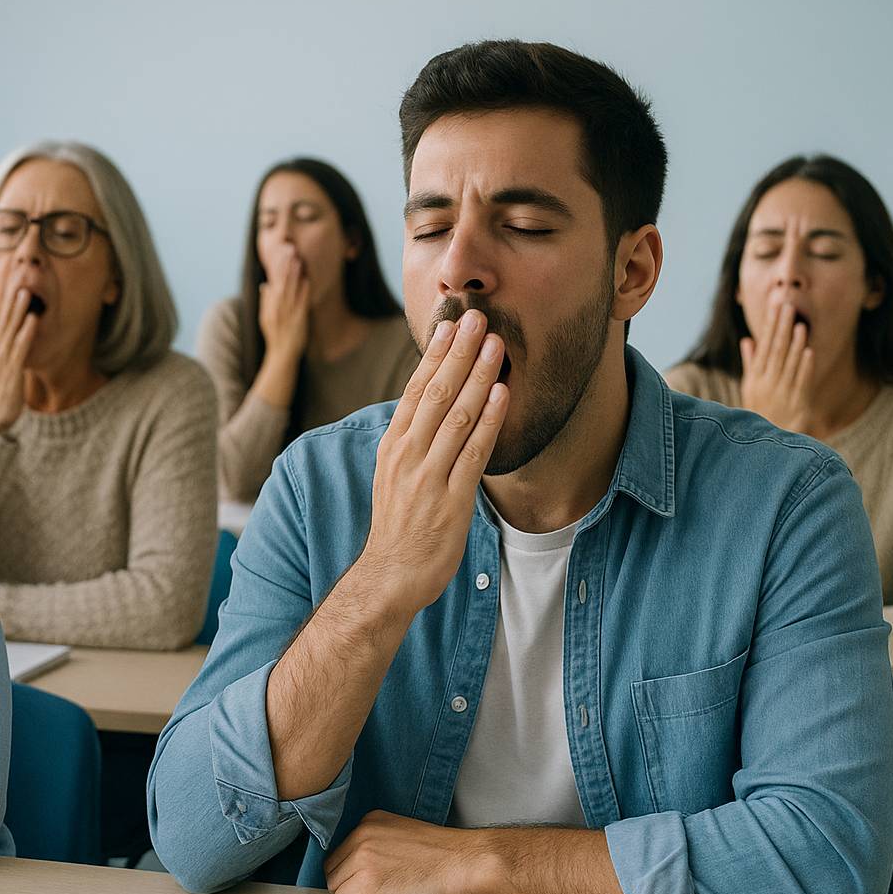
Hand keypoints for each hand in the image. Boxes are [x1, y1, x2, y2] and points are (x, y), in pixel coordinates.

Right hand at [0, 284, 37, 431]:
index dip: (0, 292)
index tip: (8, 272)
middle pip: (0, 315)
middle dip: (9, 293)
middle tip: (17, 271)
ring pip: (9, 328)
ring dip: (18, 308)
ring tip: (26, 289)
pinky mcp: (11, 370)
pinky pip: (20, 348)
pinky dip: (26, 332)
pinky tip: (34, 319)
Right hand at [257, 247, 309, 359]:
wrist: (282, 354)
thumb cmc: (274, 335)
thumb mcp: (265, 318)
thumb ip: (265, 301)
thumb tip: (265, 285)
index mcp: (269, 307)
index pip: (274, 284)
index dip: (278, 269)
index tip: (282, 255)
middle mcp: (277, 309)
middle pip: (282, 284)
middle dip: (286, 268)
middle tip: (291, 252)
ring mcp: (288, 314)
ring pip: (291, 291)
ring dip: (295, 275)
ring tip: (298, 261)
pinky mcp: (299, 320)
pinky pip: (301, 302)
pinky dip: (304, 291)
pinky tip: (307, 280)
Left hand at [324, 811, 495, 893]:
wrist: (470, 865)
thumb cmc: (449, 859)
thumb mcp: (405, 837)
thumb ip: (379, 845)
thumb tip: (360, 870)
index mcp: (370, 821)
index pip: (341, 852)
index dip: (354, 872)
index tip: (373, 879)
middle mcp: (362, 835)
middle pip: (333, 870)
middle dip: (351, 885)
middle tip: (381, 892)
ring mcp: (362, 858)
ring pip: (336, 888)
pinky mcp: (367, 884)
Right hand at [354, 309, 507, 619]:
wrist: (390, 575)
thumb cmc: (399, 524)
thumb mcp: (395, 474)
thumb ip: (414, 440)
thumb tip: (434, 404)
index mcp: (393, 445)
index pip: (413, 389)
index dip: (435, 354)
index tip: (451, 324)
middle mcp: (407, 454)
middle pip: (434, 392)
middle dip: (459, 352)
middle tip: (478, 319)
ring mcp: (427, 476)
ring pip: (455, 415)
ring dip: (478, 376)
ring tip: (497, 344)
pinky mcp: (450, 500)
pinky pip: (473, 452)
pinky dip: (488, 421)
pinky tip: (503, 394)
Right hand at [738, 301, 814, 433]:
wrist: (768, 443)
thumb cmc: (760, 410)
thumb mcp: (750, 386)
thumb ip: (751, 362)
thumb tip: (748, 339)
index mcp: (755, 377)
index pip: (764, 346)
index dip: (770, 325)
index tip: (775, 306)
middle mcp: (767, 383)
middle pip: (776, 350)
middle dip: (781, 328)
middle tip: (787, 306)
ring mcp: (782, 392)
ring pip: (789, 364)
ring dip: (795, 344)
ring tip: (800, 324)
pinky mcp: (797, 402)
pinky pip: (801, 381)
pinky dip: (805, 366)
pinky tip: (809, 351)